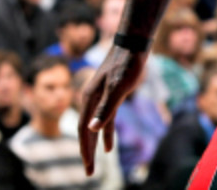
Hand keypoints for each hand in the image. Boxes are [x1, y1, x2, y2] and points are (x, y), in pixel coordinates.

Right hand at [78, 45, 148, 175]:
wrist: (134, 43)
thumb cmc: (126, 63)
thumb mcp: (118, 86)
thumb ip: (106, 108)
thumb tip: (92, 130)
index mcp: (89, 98)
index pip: (83, 130)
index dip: (85, 150)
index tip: (87, 167)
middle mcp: (91, 99)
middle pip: (85, 131)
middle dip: (86, 152)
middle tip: (88, 173)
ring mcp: (100, 97)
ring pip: (94, 127)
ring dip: (94, 146)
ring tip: (94, 164)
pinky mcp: (111, 95)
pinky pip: (105, 120)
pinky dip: (106, 134)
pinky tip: (109, 147)